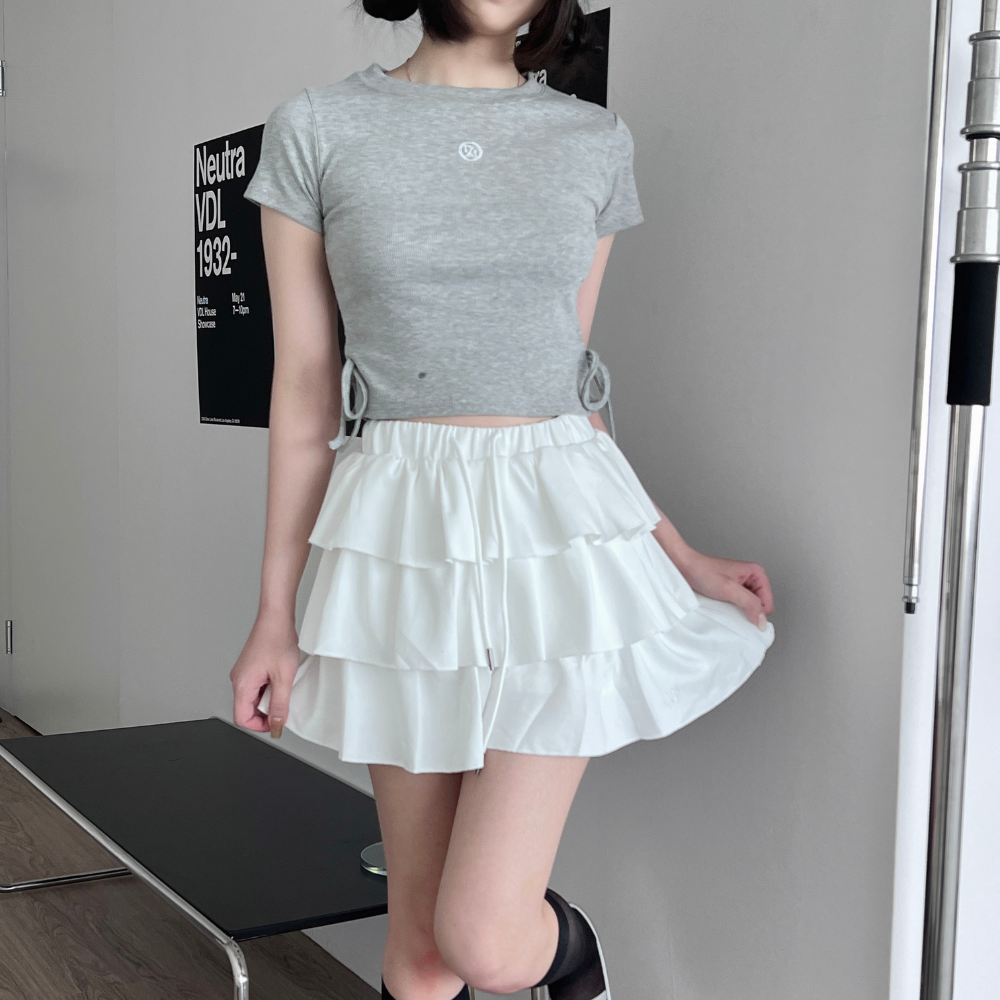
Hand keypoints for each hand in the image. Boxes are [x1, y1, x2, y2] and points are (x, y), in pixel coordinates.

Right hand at [230, 613, 300, 737]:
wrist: (275, 618)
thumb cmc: (277, 639)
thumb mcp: (284, 678)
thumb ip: (280, 704)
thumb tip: (276, 724)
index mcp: (242, 684)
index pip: (242, 719)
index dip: (259, 726)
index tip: (275, 724)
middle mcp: (238, 679)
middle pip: (246, 709)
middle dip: (265, 713)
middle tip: (282, 703)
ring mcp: (242, 673)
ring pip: (252, 698)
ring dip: (267, 699)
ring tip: (282, 686)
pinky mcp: (249, 667)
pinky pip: (255, 687)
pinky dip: (267, 689)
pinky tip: (279, 679)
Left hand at [674, 548, 774, 627]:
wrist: (683, 567)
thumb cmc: (702, 571)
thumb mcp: (729, 589)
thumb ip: (749, 604)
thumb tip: (762, 620)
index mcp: (756, 573)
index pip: (767, 602)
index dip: (757, 611)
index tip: (744, 615)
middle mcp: (750, 578)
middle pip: (759, 605)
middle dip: (748, 611)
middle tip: (732, 608)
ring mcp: (740, 585)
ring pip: (748, 607)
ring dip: (738, 611)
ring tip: (725, 606)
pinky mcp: (730, 592)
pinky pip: (737, 606)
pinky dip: (731, 610)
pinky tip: (721, 608)